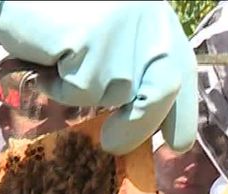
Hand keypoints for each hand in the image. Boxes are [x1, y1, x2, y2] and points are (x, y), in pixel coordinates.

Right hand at [0, 1, 197, 154]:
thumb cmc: (54, 12)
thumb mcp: (108, 34)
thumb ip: (130, 63)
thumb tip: (142, 115)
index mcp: (156, 18)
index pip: (181, 71)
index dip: (180, 112)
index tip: (176, 143)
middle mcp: (149, 21)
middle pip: (161, 91)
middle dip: (139, 127)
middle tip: (112, 145)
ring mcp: (123, 32)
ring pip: (113, 94)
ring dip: (80, 92)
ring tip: (58, 62)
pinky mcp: (94, 44)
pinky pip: (79, 91)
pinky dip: (56, 86)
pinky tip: (46, 56)